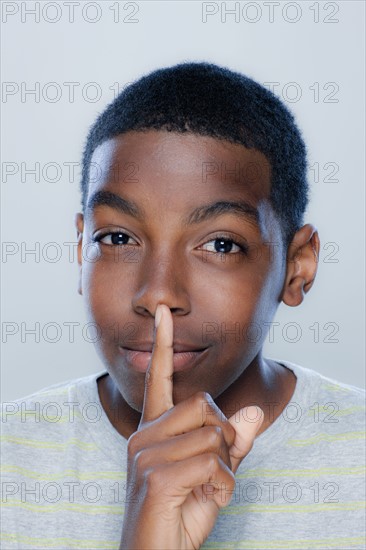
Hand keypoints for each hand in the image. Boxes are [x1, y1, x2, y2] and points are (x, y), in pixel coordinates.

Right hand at [119, 304, 263, 549]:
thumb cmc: (180, 514)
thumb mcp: (214, 475)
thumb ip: (232, 443)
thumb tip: (255, 412)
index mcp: (153, 430)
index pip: (159, 380)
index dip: (163, 344)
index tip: (163, 314)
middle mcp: (145, 435)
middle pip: (206, 405)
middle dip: (225, 437)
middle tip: (214, 471)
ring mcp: (147, 454)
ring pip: (214, 435)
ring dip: (226, 467)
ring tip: (206, 489)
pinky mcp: (156, 475)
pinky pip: (214, 463)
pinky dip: (224, 486)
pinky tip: (205, 501)